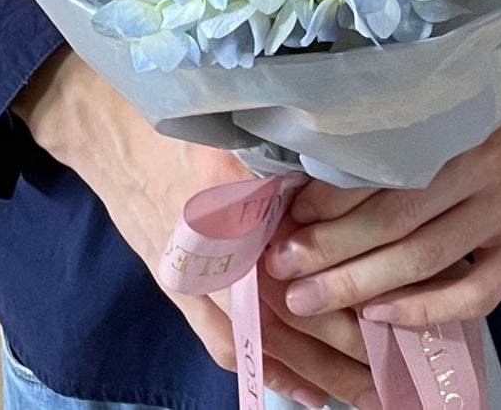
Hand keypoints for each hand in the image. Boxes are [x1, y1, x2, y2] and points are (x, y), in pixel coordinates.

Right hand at [14, 47, 378, 409]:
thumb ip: (291, 158)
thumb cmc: (178, 117)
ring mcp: (194, 278)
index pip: (303, 270)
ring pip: (262, 341)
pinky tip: (303, 392)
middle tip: (395, 371)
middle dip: (343, 350)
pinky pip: (224, 343)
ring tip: (362, 391)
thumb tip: (358, 175)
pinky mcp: (178, 287)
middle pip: (290, 316)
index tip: (394, 318)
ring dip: (313, 371)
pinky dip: (266, 369)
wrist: (105, 128)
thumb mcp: (240, 125)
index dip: (348, 302)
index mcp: (237, 204)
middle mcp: (216, 252)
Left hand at [265, 77, 500, 326]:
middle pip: (398, 218)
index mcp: (463, 125)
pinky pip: (472, 295)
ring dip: (361, 285)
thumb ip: (412, 131)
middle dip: (333, 247)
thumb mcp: (465, 104)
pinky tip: (380, 318)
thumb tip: (325, 159)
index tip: (290, 214)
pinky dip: (423, 310)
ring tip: (310, 299)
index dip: (333, 195)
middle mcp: (488, 171)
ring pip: (426, 260)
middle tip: (284, 266)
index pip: (387, 167)